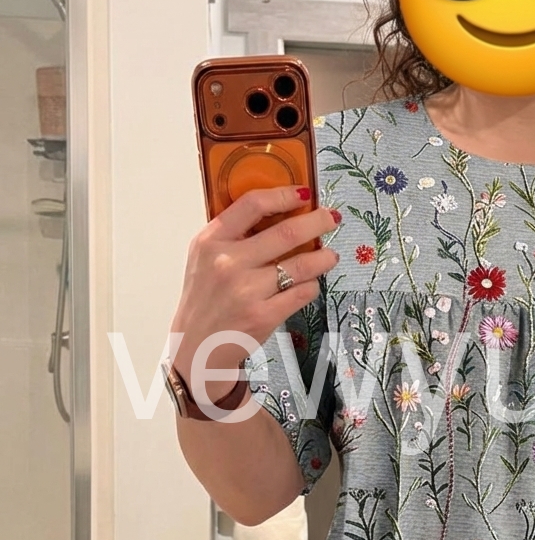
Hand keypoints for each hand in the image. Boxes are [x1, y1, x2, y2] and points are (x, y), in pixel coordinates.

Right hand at [169, 185, 340, 398]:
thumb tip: (280, 210)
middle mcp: (228, 262)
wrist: (197, 346)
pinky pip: (303, 292)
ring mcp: (247, 290)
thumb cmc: (206, 297)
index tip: (304, 193)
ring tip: (330, 256)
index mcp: (211, 240)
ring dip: (324, 258)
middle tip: (332, 219)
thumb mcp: (205, 257)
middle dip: (318, 222)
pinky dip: (312, 285)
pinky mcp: (264, 315)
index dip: (284, 195)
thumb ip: (233, 234)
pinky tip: (310, 283)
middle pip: (287, 232)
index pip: (252, 204)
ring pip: (302, 264)